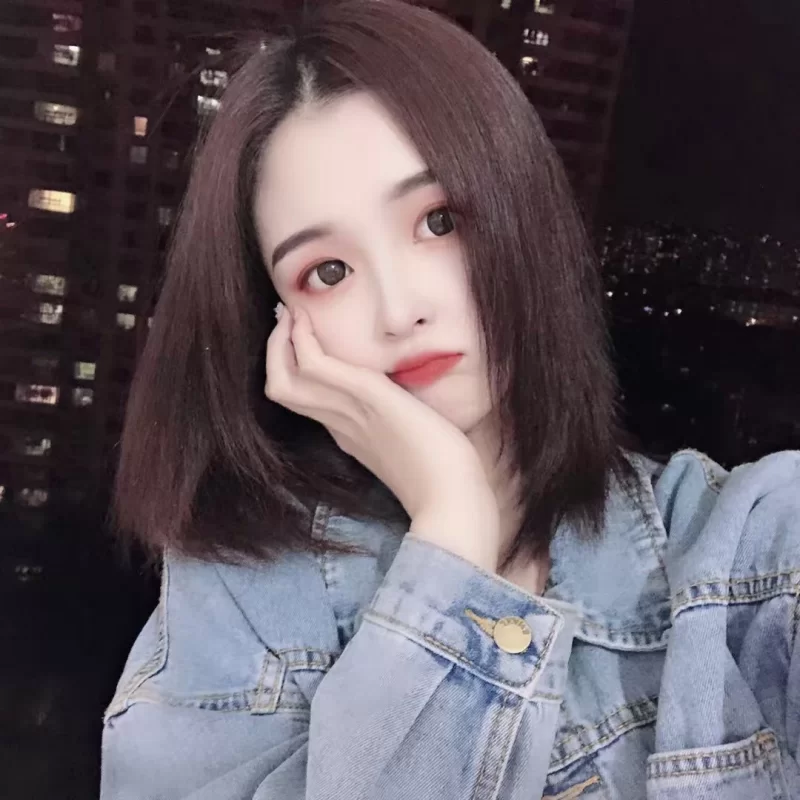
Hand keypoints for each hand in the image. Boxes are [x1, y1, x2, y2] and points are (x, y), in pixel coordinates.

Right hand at [265, 306, 499, 568]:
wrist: (453, 501)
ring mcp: (349, 412)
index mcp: (350, 435)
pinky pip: (315, 366)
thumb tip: (407, 404)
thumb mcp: (416, 443)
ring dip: (280, 341)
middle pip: (282, 389)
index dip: (293, 368)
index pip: (305, 400)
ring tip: (289, 313)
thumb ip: (401, 424)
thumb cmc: (446, 477)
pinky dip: (301, 341)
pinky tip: (305, 321)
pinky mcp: (367, 397)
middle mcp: (340, 424)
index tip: (299, 337)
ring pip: (283, 380)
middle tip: (285, 319)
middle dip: (276, 351)